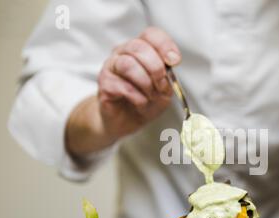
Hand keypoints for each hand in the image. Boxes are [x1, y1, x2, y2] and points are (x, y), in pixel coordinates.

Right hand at [66, 27, 180, 156]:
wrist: (126, 121)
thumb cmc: (145, 101)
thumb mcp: (164, 90)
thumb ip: (168, 79)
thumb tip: (169, 71)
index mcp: (140, 49)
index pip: (150, 35)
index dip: (164, 45)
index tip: (174, 61)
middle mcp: (123, 53)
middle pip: (137, 47)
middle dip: (155, 67)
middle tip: (161, 85)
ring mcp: (111, 67)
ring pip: (127, 64)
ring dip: (145, 83)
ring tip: (150, 96)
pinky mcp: (104, 84)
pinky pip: (122, 86)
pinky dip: (138, 97)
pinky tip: (141, 103)